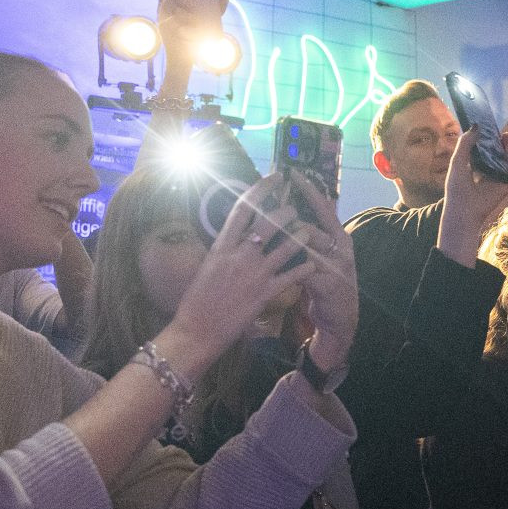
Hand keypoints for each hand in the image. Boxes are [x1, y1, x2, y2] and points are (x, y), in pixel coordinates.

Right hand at [156, 176, 315, 372]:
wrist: (196, 331)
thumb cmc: (197, 300)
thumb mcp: (207, 267)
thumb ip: (224, 249)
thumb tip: (235, 235)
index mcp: (221, 246)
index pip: (242, 208)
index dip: (260, 189)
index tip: (273, 177)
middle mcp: (238, 255)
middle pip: (268, 222)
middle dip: (286, 211)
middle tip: (294, 209)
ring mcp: (252, 274)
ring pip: (285, 247)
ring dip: (300, 236)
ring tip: (308, 231)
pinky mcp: (263, 294)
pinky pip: (291, 277)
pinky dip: (304, 269)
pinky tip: (312, 264)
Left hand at [283, 173, 356, 371]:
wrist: (341, 318)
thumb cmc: (326, 282)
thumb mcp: (323, 256)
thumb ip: (309, 237)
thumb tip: (287, 213)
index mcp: (340, 236)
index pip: (323, 207)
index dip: (308, 190)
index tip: (293, 172)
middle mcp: (342, 247)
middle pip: (311, 225)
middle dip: (288, 219)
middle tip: (267, 210)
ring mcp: (337, 265)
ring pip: (307, 246)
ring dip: (285, 241)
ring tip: (266, 234)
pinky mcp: (328, 285)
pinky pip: (303, 271)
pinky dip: (287, 266)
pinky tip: (273, 264)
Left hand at [436, 126, 507, 264]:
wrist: (464, 211)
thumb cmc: (457, 187)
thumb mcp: (457, 161)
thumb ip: (465, 143)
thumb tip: (477, 125)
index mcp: (475, 162)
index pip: (486, 146)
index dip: (492, 137)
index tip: (495, 130)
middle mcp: (487, 168)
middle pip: (500, 152)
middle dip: (505, 143)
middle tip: (507, 138)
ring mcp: (497, 179)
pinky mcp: (506, 189)